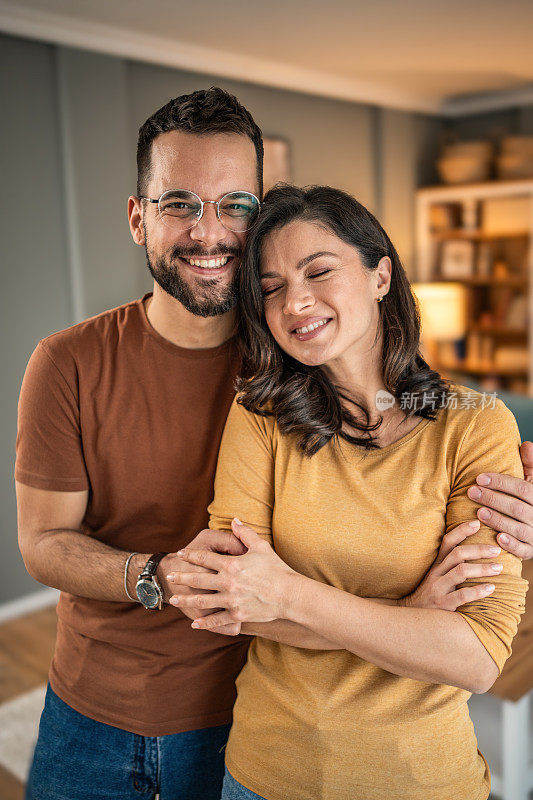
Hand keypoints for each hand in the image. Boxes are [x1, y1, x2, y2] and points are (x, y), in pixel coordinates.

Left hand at [169, 519, 295, 629]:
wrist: (289, 595)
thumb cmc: (276, 569)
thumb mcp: (261, 547)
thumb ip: (245, 533)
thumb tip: (234, 519)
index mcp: (232, 564)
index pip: (206, 557)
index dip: (191, 555)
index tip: (181, 553)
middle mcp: (228, 582)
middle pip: (198, 578)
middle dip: (182, 577)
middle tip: (169, 576)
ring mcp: (231, 600)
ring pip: (203, 600)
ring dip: (186, 600)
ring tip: (174, 599)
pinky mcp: (237, 615)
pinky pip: (217, 619)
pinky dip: (204, 622)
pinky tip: (194, 623)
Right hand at [402, 519, 502, 609]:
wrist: (412, 615)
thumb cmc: (431, 594)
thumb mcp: (437, 576)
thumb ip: (450, 565)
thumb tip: (473, 553)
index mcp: (437, 564)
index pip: (447, 541)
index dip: (461, 531)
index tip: (477, 523)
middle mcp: (436, 573)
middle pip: (457, 554)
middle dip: (478, 549)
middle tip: (497, 550)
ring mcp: (438, 588)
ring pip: (461, 572)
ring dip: (482, 568)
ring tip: (498, 568)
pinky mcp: (442, 604)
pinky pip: (462, 595)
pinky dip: (478, 591)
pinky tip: (491, 588)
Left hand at [466, 441, 532, 559]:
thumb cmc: (531, 501)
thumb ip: (530, 465)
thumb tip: (527, 445)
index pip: (522, 489)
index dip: (501, 483)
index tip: (479, 478)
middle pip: (516, 508)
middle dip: (493, 499)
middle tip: (471, 492)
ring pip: (518, 528)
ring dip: (498, 520)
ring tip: (479, 512)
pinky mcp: (532, 550)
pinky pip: (523, 550)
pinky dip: (512, 545)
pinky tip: (498, 538)